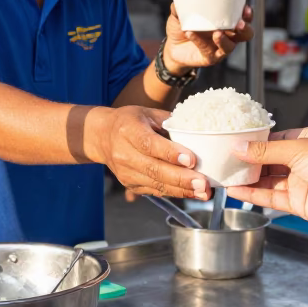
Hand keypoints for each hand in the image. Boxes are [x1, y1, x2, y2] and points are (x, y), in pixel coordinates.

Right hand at [88, 106, 209, 199]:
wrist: (103, 137)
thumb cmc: (132, 121)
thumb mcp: (149, 113)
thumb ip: (172, 122)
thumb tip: (200, 132)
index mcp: (129, 130)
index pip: (149, 144)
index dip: (171, 153)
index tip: (191, 160)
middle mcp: (124, 153)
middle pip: (154, 169)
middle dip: (182, 178)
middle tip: (203, 183)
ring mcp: (126, 172)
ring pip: (156, 184)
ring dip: (182, 190)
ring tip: (203, 193)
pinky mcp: (131, 185)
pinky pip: (155, 191)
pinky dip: (175, 193)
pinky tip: (192, 193)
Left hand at [163, 4, 254, 71]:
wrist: (171, 47)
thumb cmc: (182, 27)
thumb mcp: (180, 14)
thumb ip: (181, 6)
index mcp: (226, 21)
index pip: (244, 17)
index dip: (248, 14)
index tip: (245, 8)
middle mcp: (227, 35)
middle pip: (246, 34)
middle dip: (245, 29)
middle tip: (239, 24)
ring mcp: (219, 48)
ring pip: (230, 46)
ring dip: (225, 40)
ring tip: (216, 33)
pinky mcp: (210, 58)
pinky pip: (208, 51)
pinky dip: (200, 41)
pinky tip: (190, 33)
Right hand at [225, 127, 307, 224]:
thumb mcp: (298, 149)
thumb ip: (266, 151)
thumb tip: (240, 147)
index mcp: (305, 140)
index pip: (272, 140)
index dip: (252, 143)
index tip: (231, 144)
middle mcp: (302, 161)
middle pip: (268, 161)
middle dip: (246, 163)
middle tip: (222, 162)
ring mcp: (300, 182)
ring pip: (267, 180)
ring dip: (247, 180)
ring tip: (224, 177)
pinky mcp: (299, 202)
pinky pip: (271, 198)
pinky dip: (253, 194)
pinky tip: (236, 191)